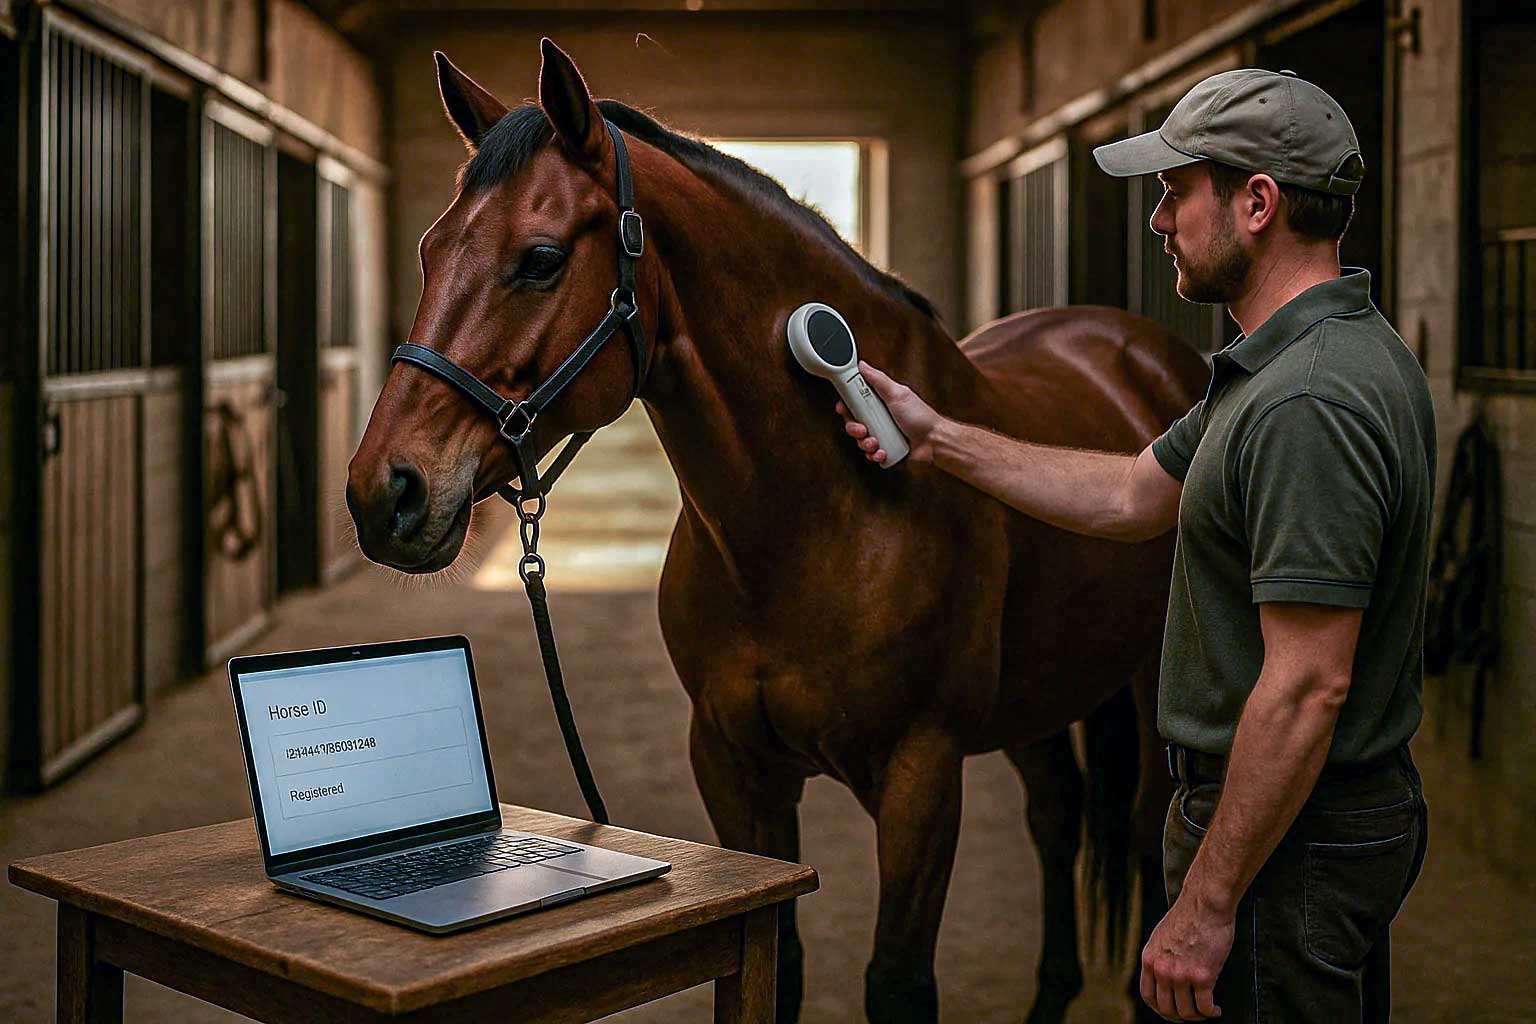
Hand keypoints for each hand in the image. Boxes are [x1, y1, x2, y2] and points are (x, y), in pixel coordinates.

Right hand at [835, 361, 940, 464]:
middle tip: (862, 430)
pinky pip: (872, 455)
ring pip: (861, 442)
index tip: (843, 408)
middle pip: (854, 424)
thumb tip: (862, 365)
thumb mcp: (897, 394)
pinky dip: (875, 455)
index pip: (855, 404)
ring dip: (865, 444)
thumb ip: (878, 379)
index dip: (847, 407)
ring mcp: (883, 436)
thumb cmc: (920, 416)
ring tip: (876, 443)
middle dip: (854, 429)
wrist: (934, 441)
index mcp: (880, 404)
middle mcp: (879, 419)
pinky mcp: (886, 451)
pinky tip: (883, 452)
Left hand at [1139, 889, 1232, 1019]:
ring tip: (1206, 1012)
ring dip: (1197, 1016)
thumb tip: (1166, 976)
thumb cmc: (1189, 916)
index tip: (1171, 1011)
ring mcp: (1181, 974)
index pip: (1148, 996)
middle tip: (1192, 1015)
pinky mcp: (1202, 976)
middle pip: (1166, 1009)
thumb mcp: (1161, 936)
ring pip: (1186, 1012)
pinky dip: (1211, 1012)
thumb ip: (1161, 957)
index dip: (1160, 1009)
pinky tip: (1216, 1009)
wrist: (1205, 903)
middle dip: (1179, 1017)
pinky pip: (1205, 1007)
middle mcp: (1162, 970)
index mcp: (1149, 959)